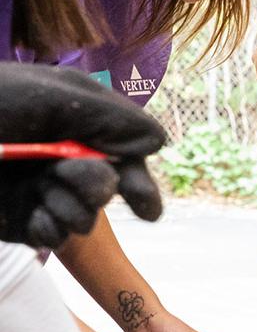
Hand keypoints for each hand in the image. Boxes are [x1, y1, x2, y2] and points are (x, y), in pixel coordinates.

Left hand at [0, 63, 165, 247]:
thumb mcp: (54, 96)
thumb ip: (112, 118)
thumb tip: (159, 142)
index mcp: (74, 119)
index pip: (125, 150)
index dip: (139, 177)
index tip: (144, 206)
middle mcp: (62, 155)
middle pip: (112, 187)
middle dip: (100, 188)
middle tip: (74, 181)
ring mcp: (41, 189)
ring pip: (87, 215)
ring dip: (74, 206)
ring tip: (44, 190)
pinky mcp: (21, 220)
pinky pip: (56, 234)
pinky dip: (53, 229)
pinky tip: (37, 216)